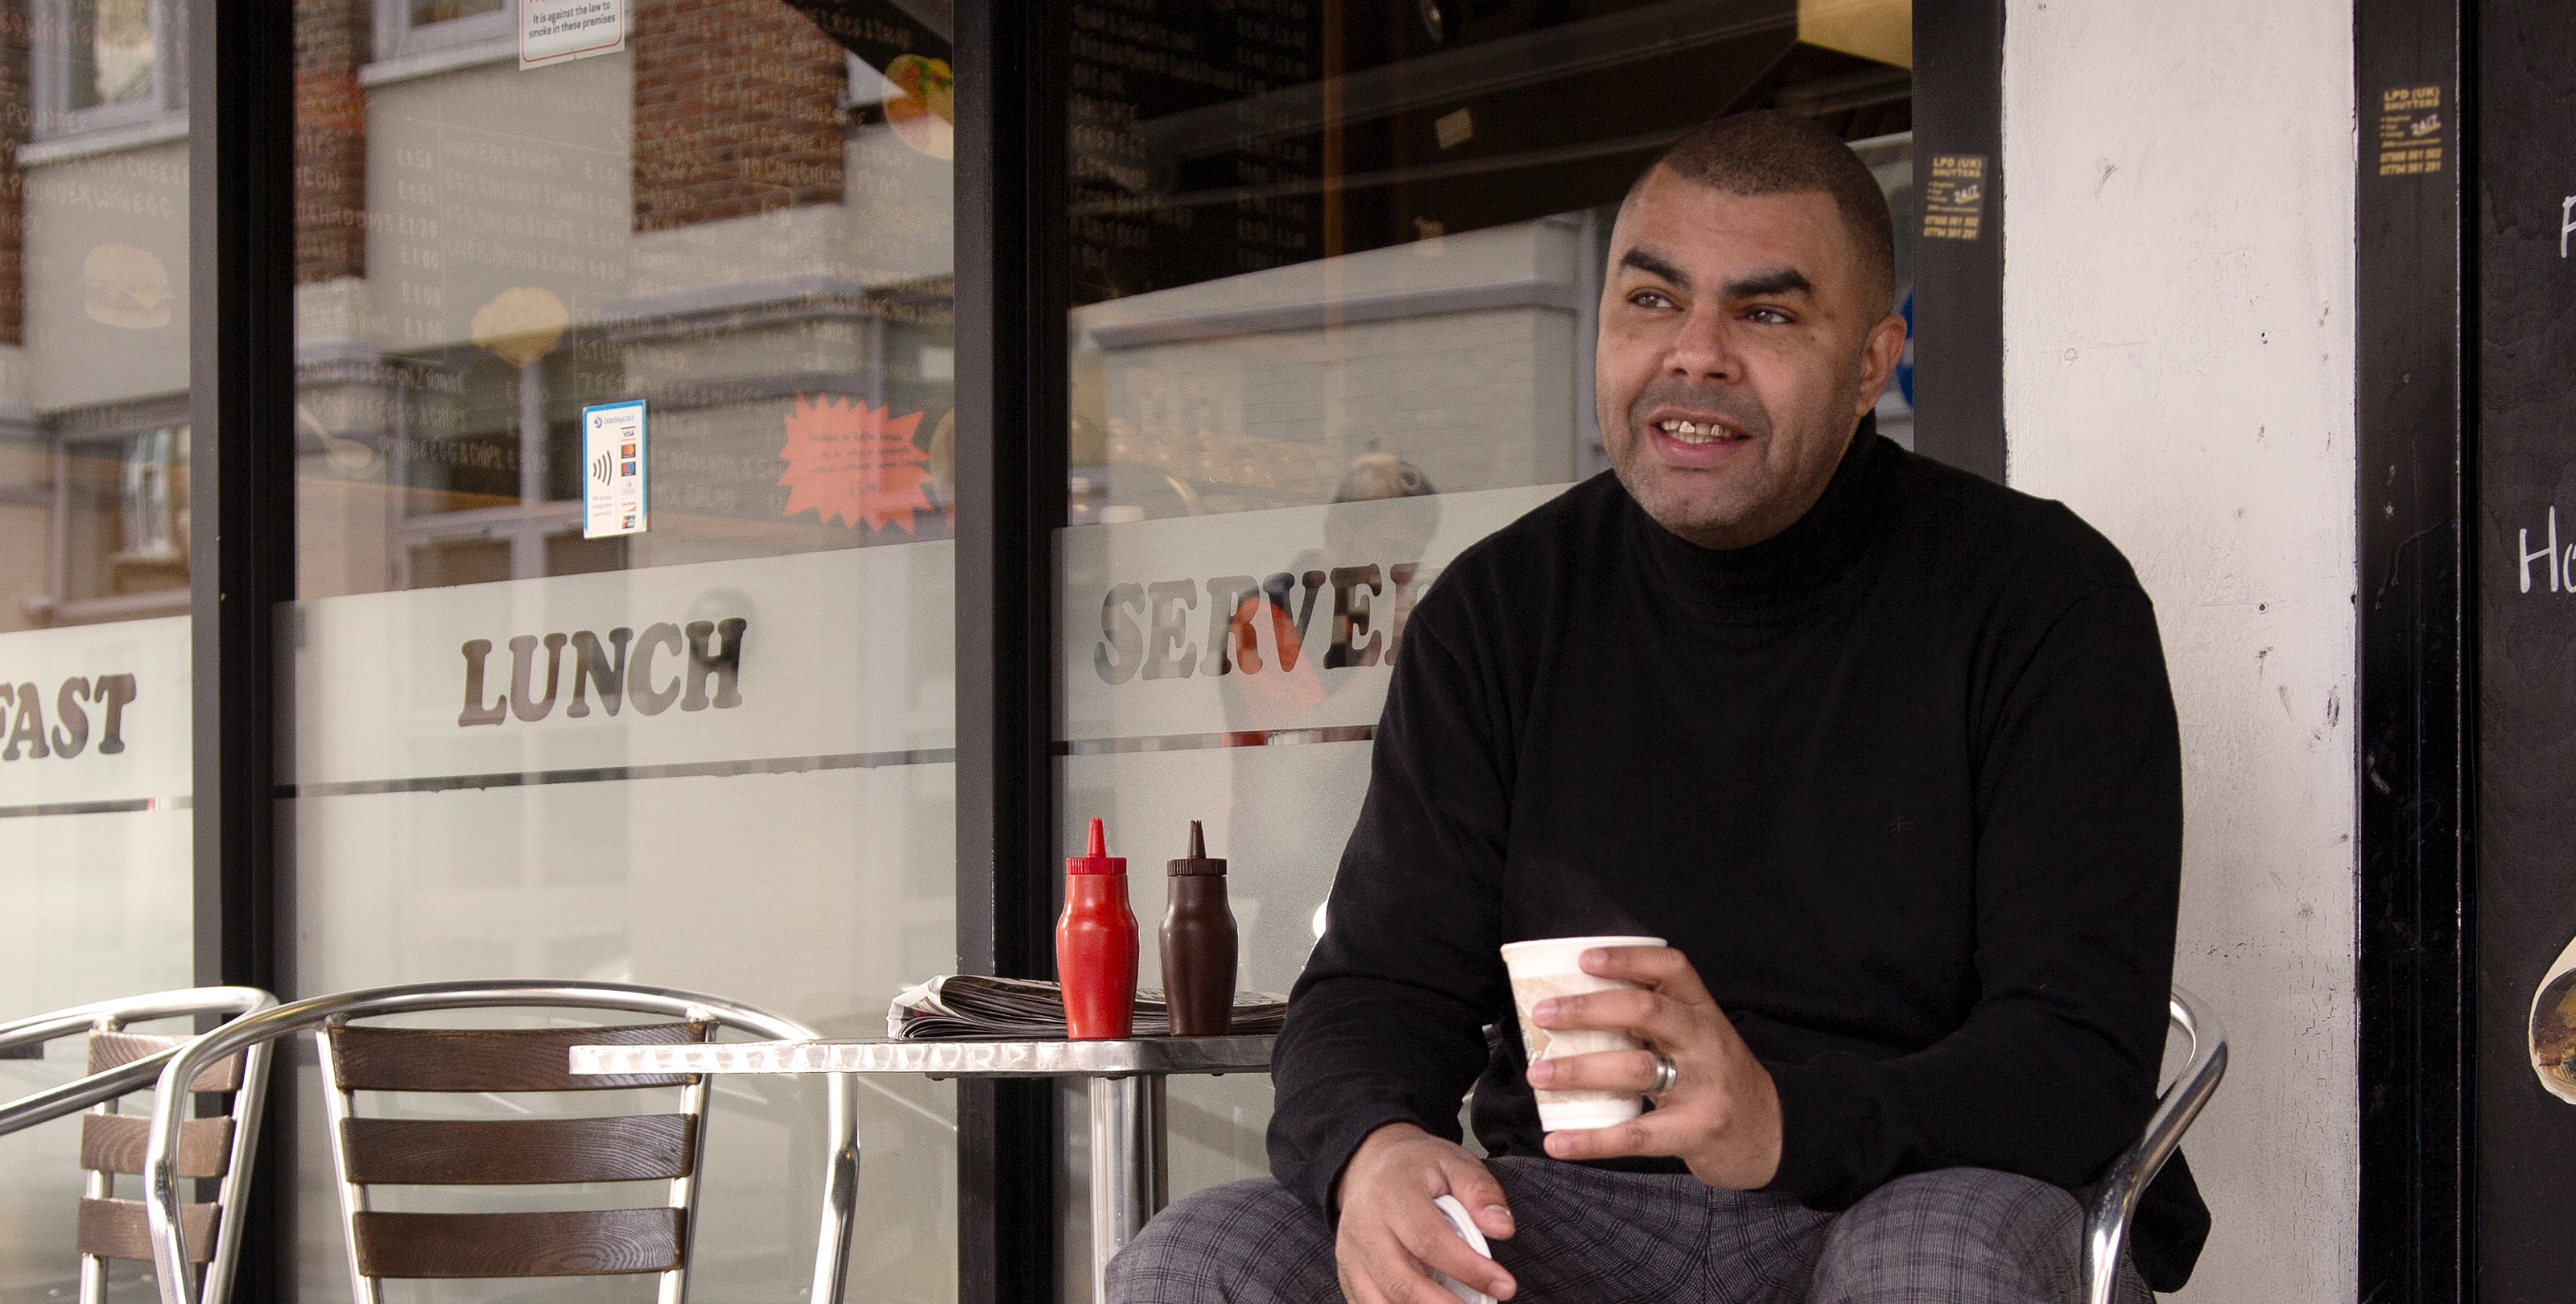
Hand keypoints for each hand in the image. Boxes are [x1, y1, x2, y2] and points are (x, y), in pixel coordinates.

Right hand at [1332, 1122, 1518, 1303]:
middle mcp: (1365, 1226)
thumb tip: (1502, 1228)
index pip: (1429, 1240)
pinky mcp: (1348, 1272)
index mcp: (1392, 1193)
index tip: (1504, 1286)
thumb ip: (1481, 1192)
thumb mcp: (1455, 1163)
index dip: (1468, 1269)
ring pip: (1381, 1301)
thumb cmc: (1416, 1167)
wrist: (1370, 1164)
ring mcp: (1351, 1253)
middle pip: (1401, 1281)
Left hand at [1524, 945, 1782, 1188]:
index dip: (1628, 958)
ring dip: (1579, 1070)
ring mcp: (1704, 1086)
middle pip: (1645, 1011)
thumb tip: (1577, 1009)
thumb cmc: (1720, 1080)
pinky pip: (1636, 1135)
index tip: (1584, 960)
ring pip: (1635, 1069)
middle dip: (1587, 1010)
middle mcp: (1705, 1041)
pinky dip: (1592, 1139)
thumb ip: (1657, 1022)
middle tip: (1543, 1015)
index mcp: (1703, 1011)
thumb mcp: (1700, 1038)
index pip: (1672, 968)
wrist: (1774, 1134)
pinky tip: (1558, 1142)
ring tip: (1539, 1075)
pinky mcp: (1697, 1131)